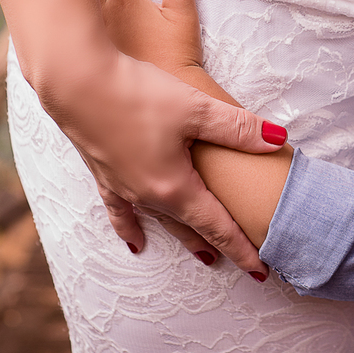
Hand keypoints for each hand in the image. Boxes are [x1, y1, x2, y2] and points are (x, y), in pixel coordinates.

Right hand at [33, 0, 285, 277]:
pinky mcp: (103, 172)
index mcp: (174, 187)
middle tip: (242, 266)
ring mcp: (123, 187)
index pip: (217, 226)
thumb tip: (278, 139)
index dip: (242, 248)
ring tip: (204, 257)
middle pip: (192, 228)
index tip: (262, 272)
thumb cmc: (137, 94)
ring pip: (162, 221)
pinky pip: (121, 210)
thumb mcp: (196, 108)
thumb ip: (238, 128)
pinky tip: (135, 241)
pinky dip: (131, 227)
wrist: (75, 81)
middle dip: (219, 245)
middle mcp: (147, 195)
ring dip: (184, 238)